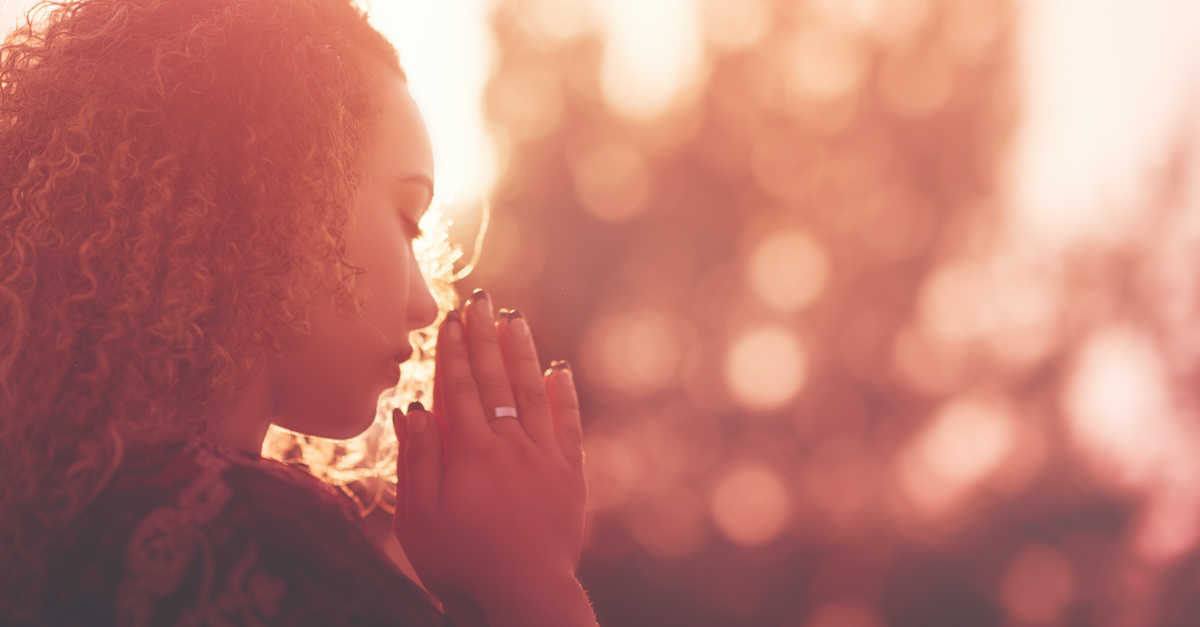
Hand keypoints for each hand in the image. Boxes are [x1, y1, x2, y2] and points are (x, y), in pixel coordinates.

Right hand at [392, 291, 595, 626]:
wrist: (524, 594)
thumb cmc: (462, 563)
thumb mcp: (420, 519)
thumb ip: (417, 461)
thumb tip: (411, 408)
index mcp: (470, 452)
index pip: (459, 388)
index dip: (453, 351)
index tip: (450, 319)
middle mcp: (509, 444)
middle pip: (495, 379)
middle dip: (485, 337)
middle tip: (481, 301)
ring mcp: (544, 457)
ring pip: (532, 392)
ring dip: (522, 352)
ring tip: (516, 318)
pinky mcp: (570, 475)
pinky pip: (568, 424)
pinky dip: (564, 394)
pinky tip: (559, 368)